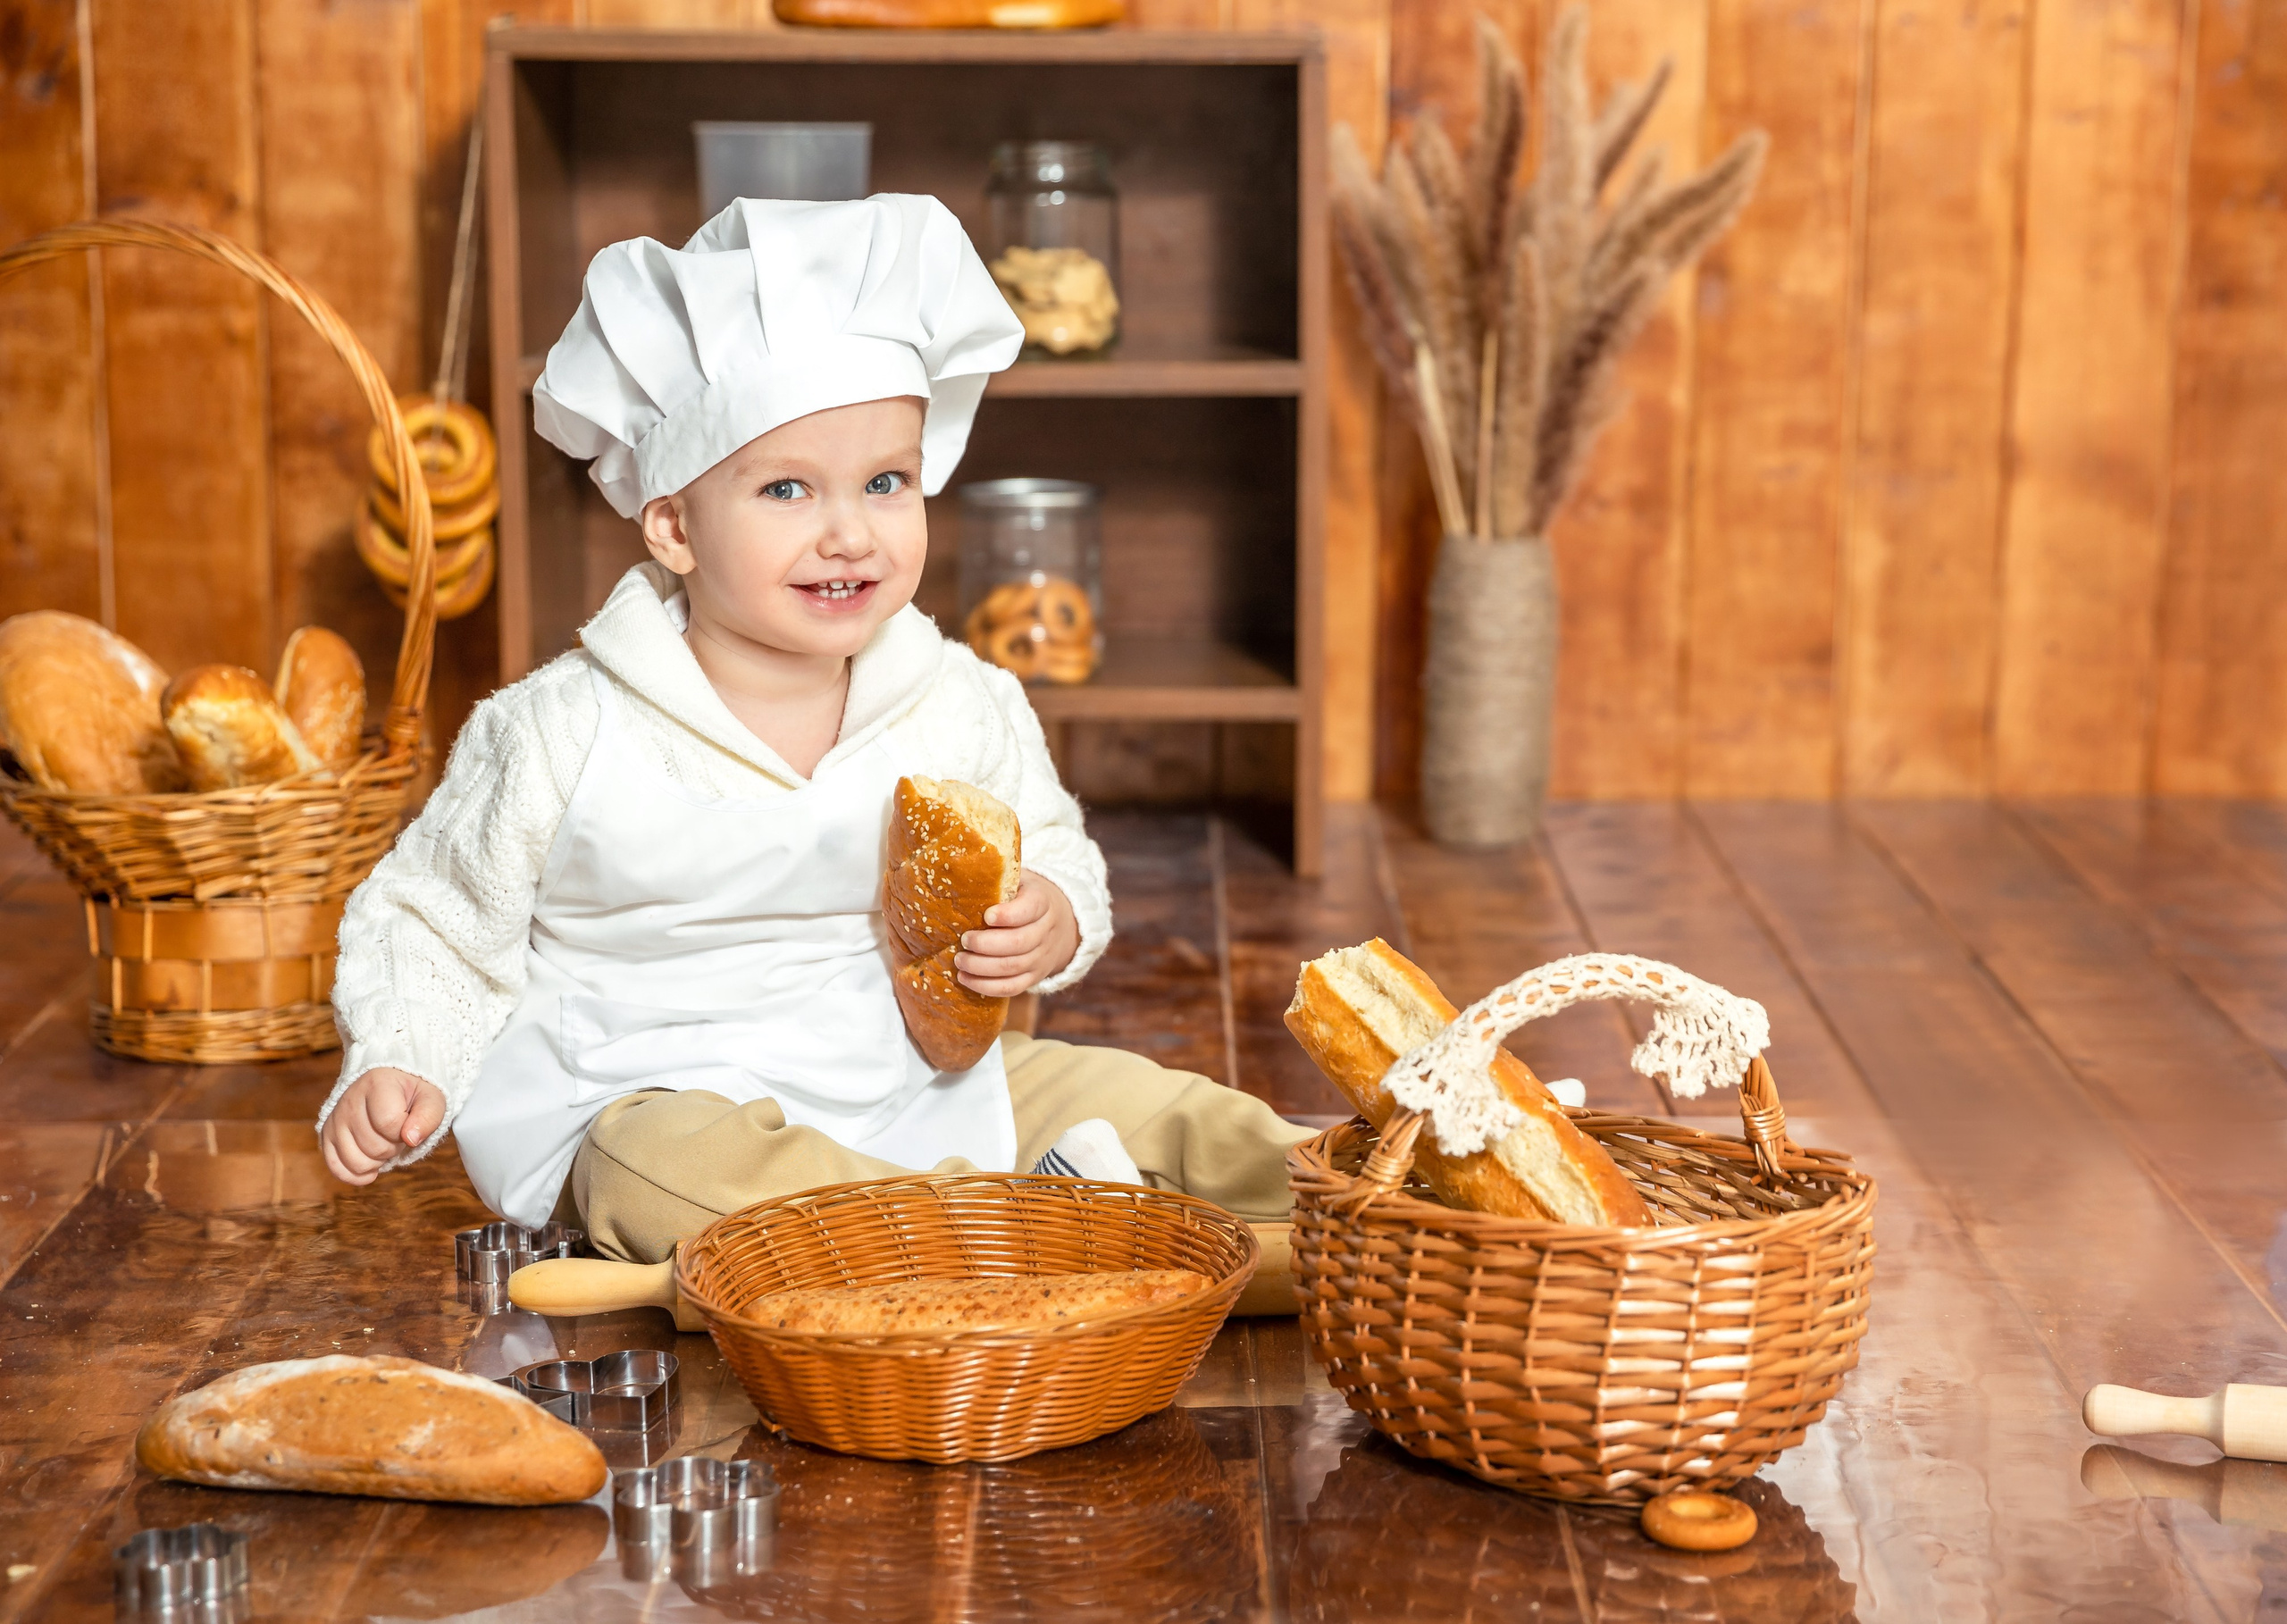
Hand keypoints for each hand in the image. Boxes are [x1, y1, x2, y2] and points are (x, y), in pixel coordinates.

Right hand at [321, 1067, 446, 1185]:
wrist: (389, 1082)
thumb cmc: (412, 1093)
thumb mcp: (431, 1099)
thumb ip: (427, 1117)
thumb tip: (411, 1139)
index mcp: (376, 1085)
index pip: (389, 1123)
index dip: (404, 1132)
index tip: (408, 1123)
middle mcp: (349, 1101)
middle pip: (374, 1147)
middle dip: (394, 1147)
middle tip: (397, 1133)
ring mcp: (335, 1120)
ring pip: (356, 1162)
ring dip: (377, 1161)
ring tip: (383, 1143)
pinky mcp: (327, 1136)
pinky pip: (336, 1168)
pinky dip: (357, 1175)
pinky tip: (371, 1166)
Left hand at [954, 869, 1078, 997]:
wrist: (1060, 922)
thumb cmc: (1025, 896)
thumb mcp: (1019, 880)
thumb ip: (998, 878)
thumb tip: (958, 868)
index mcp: (1043, 901)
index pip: (1030, 909)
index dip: (1008, 915)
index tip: (986, 916)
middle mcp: (1046, 931)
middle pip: (1019, 943)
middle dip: (986, 945)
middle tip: (964, 940)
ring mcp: (1042, 957)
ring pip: (1013, 968)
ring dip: (981, 967)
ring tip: (959, 960)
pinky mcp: (1035, 976)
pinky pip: (1012, 987)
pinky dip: (986, 986)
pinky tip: (965, 978)